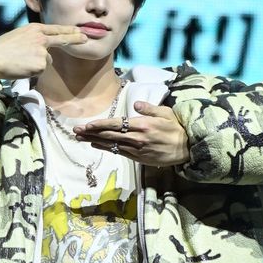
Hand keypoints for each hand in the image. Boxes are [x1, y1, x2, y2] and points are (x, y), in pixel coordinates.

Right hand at [0, 23, 87, 80]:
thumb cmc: (1, 50)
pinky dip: (33, 72)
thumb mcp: (18, 37)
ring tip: (20, 62)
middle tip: (86, 38)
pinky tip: (22, 68)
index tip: (80, 30)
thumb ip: (33, 41)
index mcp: (34, 29)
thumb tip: (44, 52)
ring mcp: (42, 51)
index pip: (55, 29)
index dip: (68, 30)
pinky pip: (41, 71)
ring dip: (37, 64)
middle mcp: (41, 38)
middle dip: (75, 39)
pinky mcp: (41, 64)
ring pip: (47, 61)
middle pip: (62, 40)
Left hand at [73, 101, 189, 167]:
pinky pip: (119, 152)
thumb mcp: (165, 113)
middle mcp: (137, 138)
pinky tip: (96, 145)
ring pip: (111, 145)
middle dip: (91, 133)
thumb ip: (149, 108)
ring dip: (94, 141)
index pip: (116, 125)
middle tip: (76, 131)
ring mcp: (137, 149)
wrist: (187, 148)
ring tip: (80, 138)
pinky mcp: (138, 158)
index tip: (87, 125)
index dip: (100, 125)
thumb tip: (135, 104)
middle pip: (109, 136)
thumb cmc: (176, 128)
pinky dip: (106, 148)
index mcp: (142, 125)